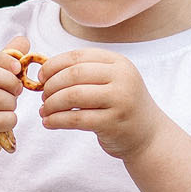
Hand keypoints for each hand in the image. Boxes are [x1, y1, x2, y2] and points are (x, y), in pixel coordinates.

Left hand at [36, 49, 163, 161]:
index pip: (78, 56)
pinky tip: (49, 123)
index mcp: (118, 63)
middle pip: (74, 74)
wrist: (149, 135)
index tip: (41, 77)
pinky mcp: (113, 123)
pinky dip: (57, 120)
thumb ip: (85, 73)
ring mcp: (120, 100)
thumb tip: (45, 70)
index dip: (54, 65)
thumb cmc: (121, 106)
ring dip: (52, 103)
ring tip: (44, 110)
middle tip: (43, 96)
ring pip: (73, 96)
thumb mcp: (111, 81)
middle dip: (51, 85)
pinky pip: (76, 119)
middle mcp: (122, 78)